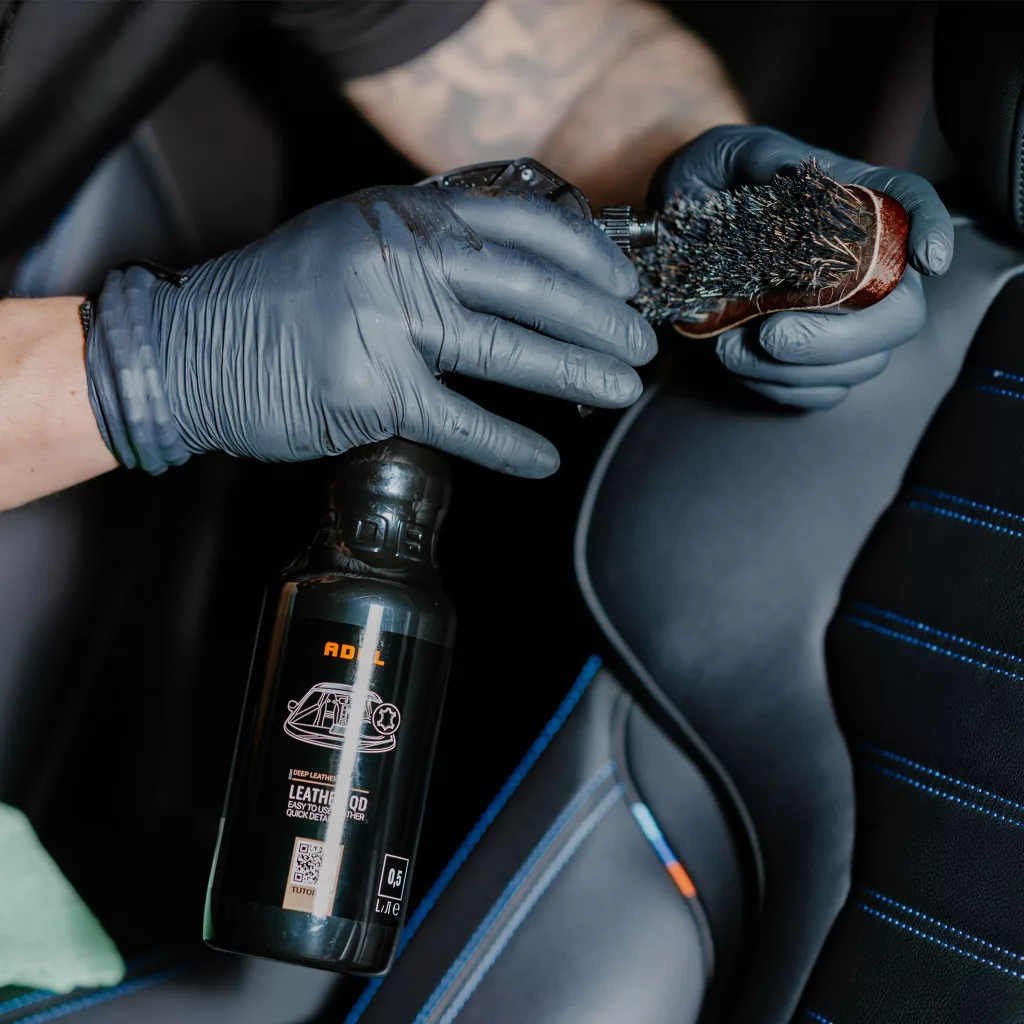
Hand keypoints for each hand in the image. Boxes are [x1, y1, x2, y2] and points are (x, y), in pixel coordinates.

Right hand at [85, 186, 655, 476]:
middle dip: (597, 319)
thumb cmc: (276, 300)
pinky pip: (460, 421)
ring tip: (619, 391)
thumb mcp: (352, 241)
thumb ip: (426, 249)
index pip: (519, 223)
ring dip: (574, 373)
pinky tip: (543, 460)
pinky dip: (509, 445)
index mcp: (401, 216)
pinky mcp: (370, 392)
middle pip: (527, 286)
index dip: (585, 254)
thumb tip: (515, 275)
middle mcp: (397, 259)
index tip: (623, 284)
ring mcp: (384, 324)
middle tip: (640, 345)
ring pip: (505, 349)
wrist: (189, 348)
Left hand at [654, 125, 953, 409]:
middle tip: (771, 335)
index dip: (934, 232)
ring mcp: (845, 319)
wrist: (675, 235)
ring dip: (794, 370)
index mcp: (853, 202)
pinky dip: (778, 388)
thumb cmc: (709, 186)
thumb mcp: (722, 157)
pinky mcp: (815, 362)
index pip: (915, 206)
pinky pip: (820, 393)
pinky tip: (737, 362)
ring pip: (862, 364)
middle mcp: (862, 264)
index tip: (927, 260)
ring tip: (728, 348)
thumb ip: (758, 158)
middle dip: (841, 338)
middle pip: (900, 313)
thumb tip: (793, 173)